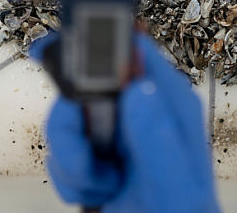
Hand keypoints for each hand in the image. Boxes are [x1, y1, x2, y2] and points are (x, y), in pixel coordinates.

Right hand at [42, 35, 219, 212]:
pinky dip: (70, 179)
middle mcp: (140, 109)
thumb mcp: (175, 182)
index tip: (67, 59)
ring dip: (71, 160)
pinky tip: (99, 193)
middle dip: (71, 125)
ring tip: (102, 184)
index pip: (131, 49)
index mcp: (168, 102)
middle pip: (82, 85)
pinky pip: (60, 152)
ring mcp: (115, 132)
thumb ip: (158, 137)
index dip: (96, 44)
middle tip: (87, 159)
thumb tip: (138, 88)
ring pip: (65, 121)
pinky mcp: (96, 155)